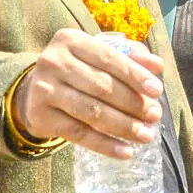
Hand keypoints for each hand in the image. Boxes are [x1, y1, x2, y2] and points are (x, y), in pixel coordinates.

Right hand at [12, 29, 166, 159]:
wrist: (35, 90)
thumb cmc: (78, 70)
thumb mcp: (98, 55)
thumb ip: (130, 56)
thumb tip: (157, 66)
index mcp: (70, 40)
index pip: (109, 58)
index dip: (135, 75)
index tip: (157, 91)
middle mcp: (53, 62)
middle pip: (101, 86)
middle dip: (133, 103)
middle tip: (154, 116)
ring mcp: (44, 89)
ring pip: (91, 112)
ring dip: (123, 126)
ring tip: (145, 135)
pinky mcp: (40, 116)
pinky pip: (78, 134)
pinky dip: (104, 144)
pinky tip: (125, 151)